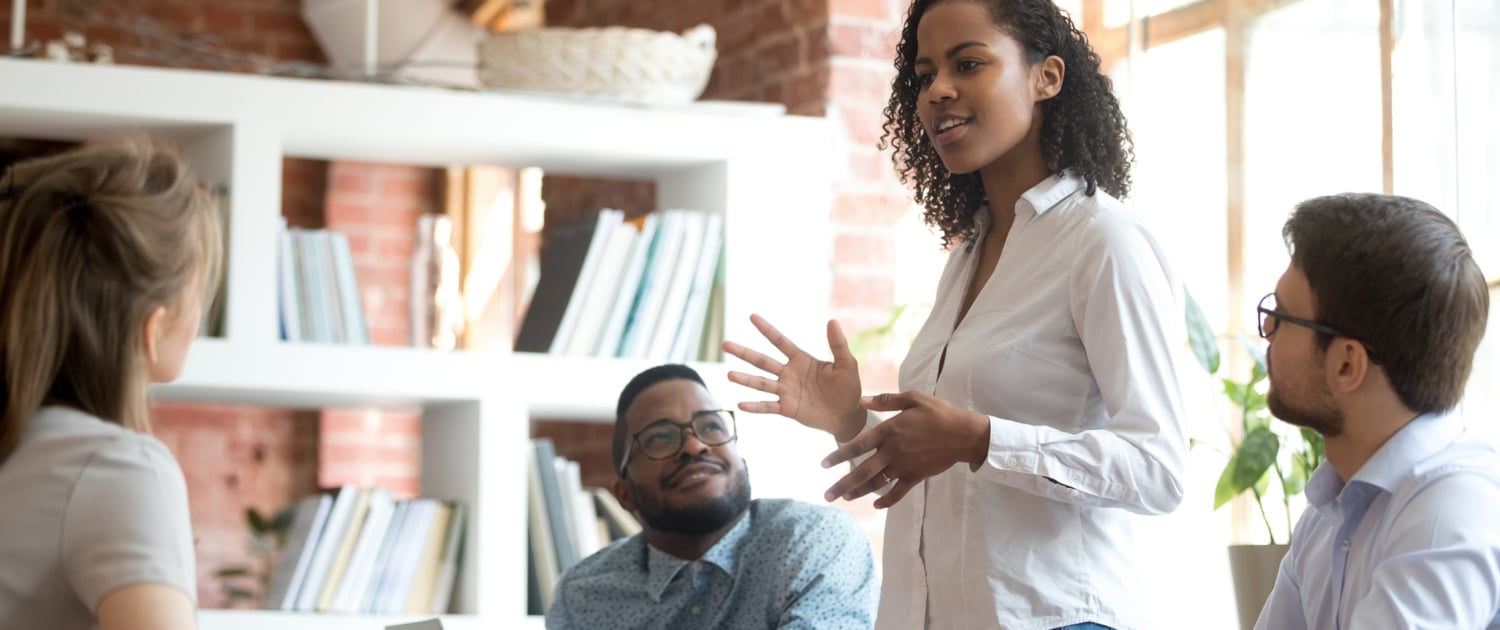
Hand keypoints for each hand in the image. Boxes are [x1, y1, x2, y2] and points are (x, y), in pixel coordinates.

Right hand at [723, 315, 864, 440]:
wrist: (848, 415)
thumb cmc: (848, 387)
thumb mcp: (846, 364)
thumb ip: (838, 345)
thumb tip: (832, 321)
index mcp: (802, 360)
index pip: (780, 341)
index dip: (766, 329)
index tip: (752, 317)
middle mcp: (789, 373)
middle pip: (763, 361)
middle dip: (744, 353)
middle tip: (725, 344)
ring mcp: (786, 391)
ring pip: (761, 383)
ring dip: (745, 379)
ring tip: (729, 374)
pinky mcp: (787, 408)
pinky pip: (768, 407)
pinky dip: (755, 407)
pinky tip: (741, 405)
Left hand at [820, 390, 989, 508]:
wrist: (965, 434)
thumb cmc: (939, 412)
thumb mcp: (914, 398)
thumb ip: (886, 400)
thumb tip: (861, 400)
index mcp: (889, 431)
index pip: (857, 446)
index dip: (838, 456)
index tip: (823, 465)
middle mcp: (893, 451)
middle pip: (862, 471)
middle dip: (842, 485)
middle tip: (826, 496)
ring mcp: (905, 466)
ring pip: (876, 484)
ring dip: (858, 493)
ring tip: (844, 498)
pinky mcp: (916, 476)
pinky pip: (898, 492)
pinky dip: (886, 500)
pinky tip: (875, 505)